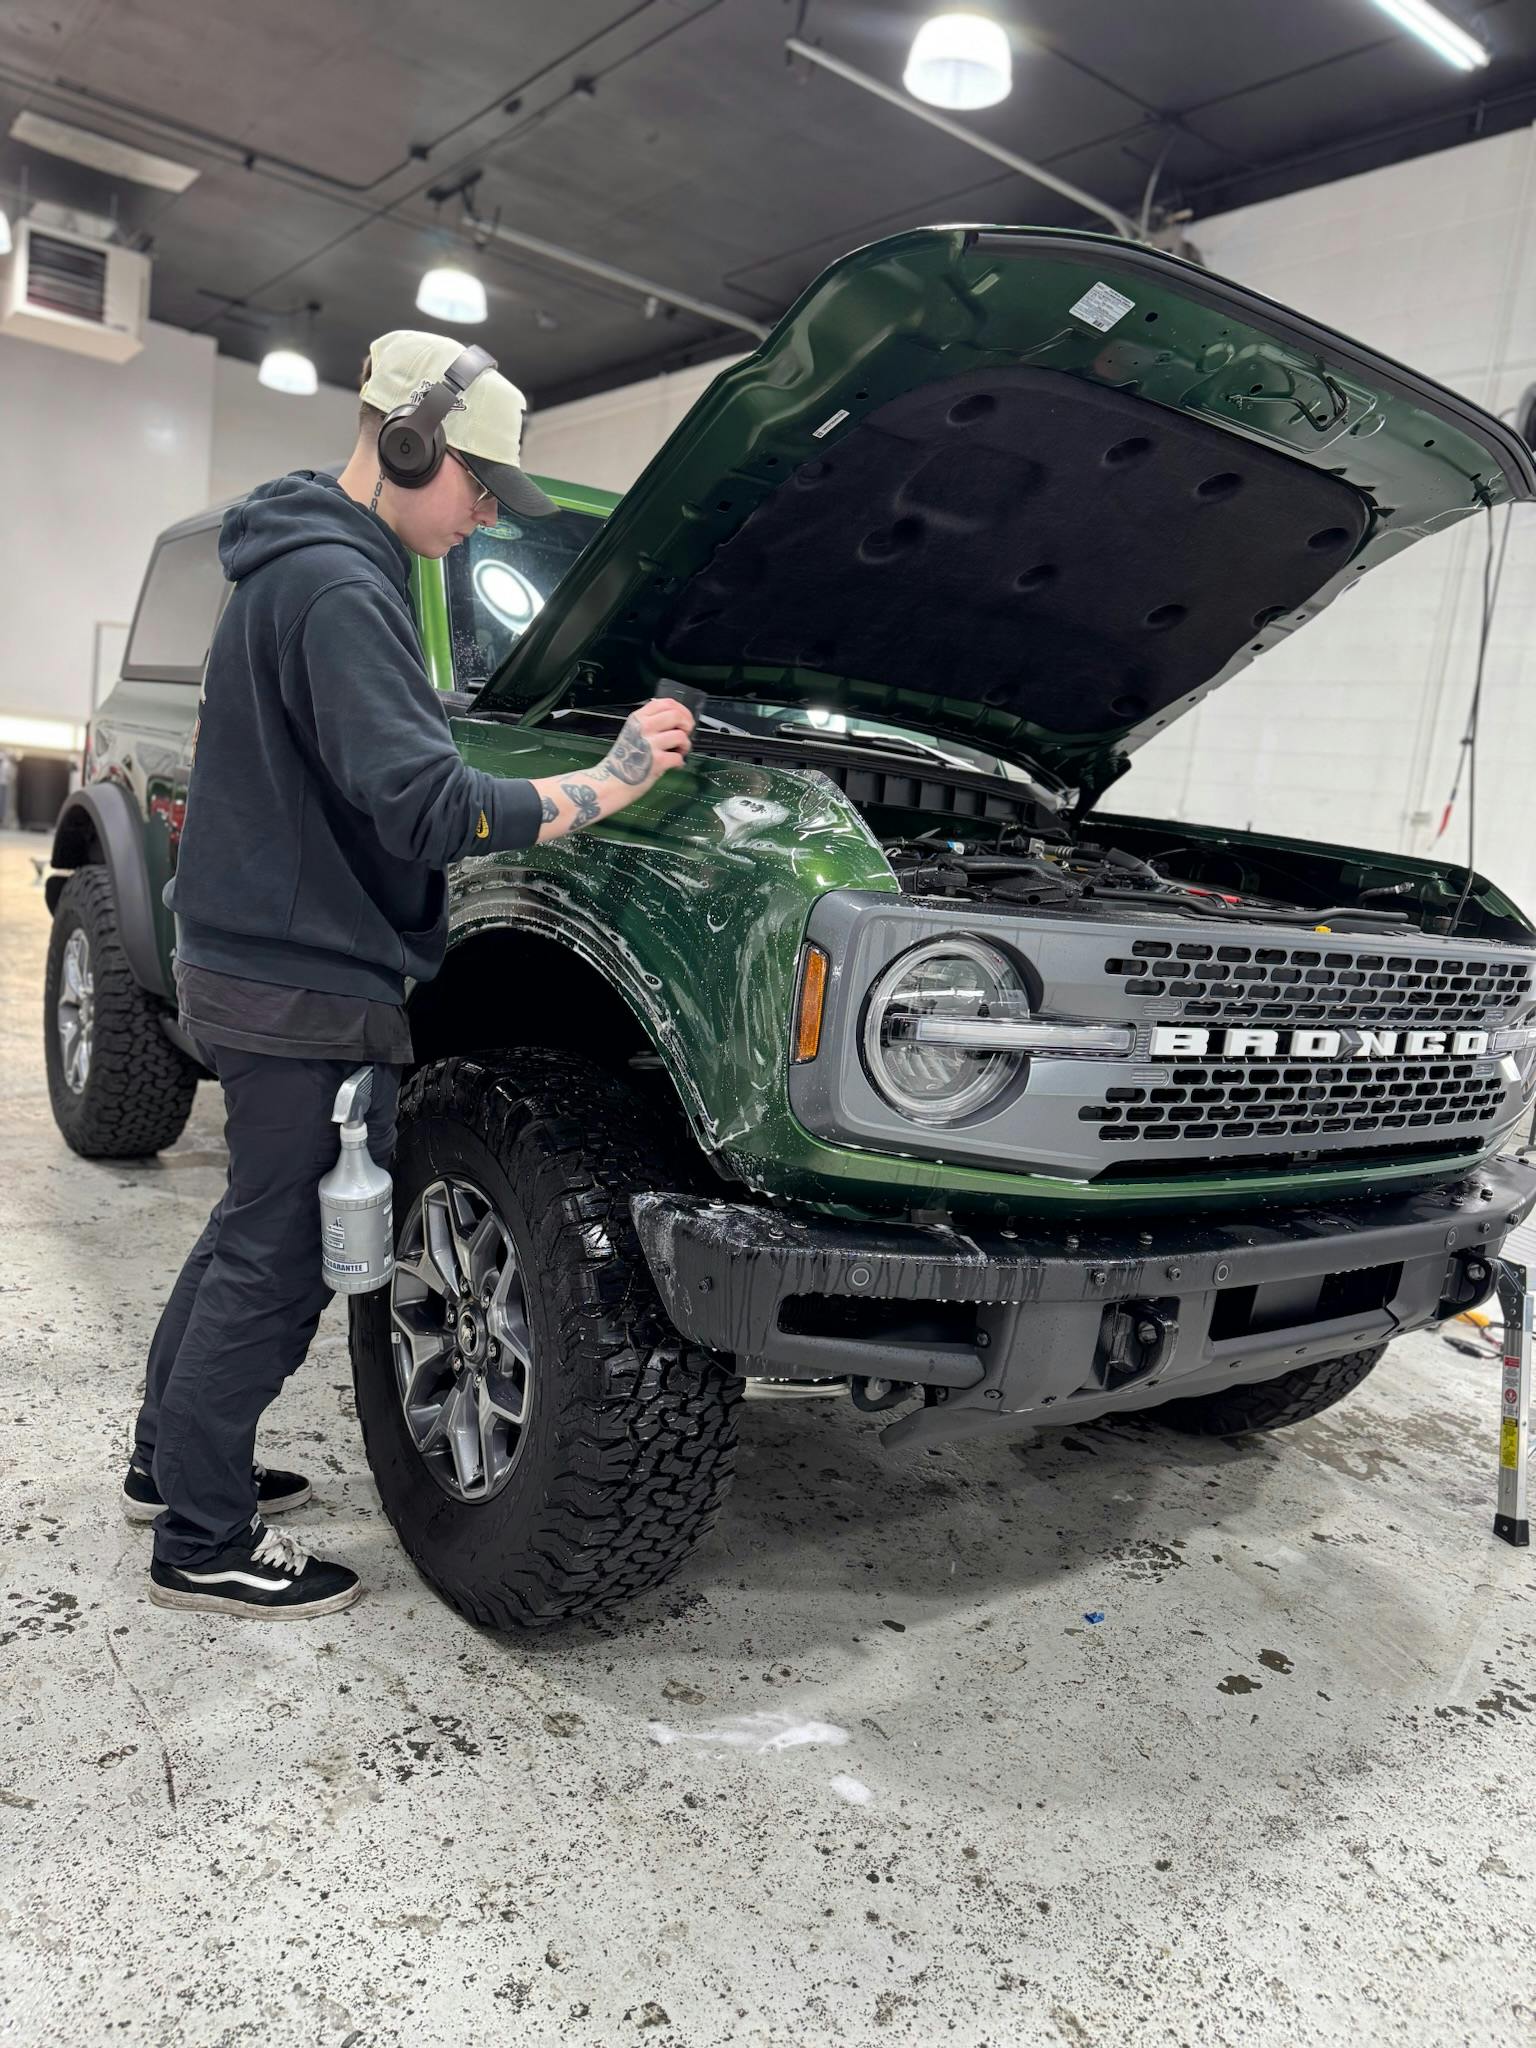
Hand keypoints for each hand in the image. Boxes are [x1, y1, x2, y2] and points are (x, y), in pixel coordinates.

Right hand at [529, 698, 695, 841]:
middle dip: (687, 725)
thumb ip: (649, 723)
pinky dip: (680, 762)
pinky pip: (679, 757)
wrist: (609, 782)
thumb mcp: (631, 732)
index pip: (666, 703)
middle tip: (685, 735)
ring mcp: (650, 744)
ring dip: (685, 745)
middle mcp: (644, 728)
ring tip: (679, 752)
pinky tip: (674, 765)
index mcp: (638, 719)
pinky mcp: (657, 761)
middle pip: (676, 715)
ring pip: (681, 735)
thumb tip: (673, 719)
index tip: (684, 719)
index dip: (681, 710)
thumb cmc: (622, 761)